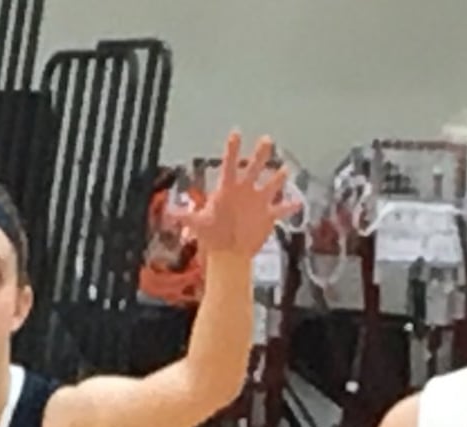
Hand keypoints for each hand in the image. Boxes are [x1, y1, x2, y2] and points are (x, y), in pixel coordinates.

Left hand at [185, 132, 296, 258]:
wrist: (227, 253)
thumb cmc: (212, 236)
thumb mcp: (198, 225)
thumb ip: (185, 217)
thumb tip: (168, 215)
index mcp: (228, 189)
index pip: (229, 164)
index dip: (232, 149)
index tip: (236, 132)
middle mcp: (245, 191)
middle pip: (253, 168)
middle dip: (260, 155)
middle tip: (266, 139)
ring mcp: (258, 202)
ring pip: (270, 185)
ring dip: (278, 178)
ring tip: (285, 170)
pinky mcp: (268, 216)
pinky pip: (281, 210)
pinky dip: (290, 207)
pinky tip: (299, 203)